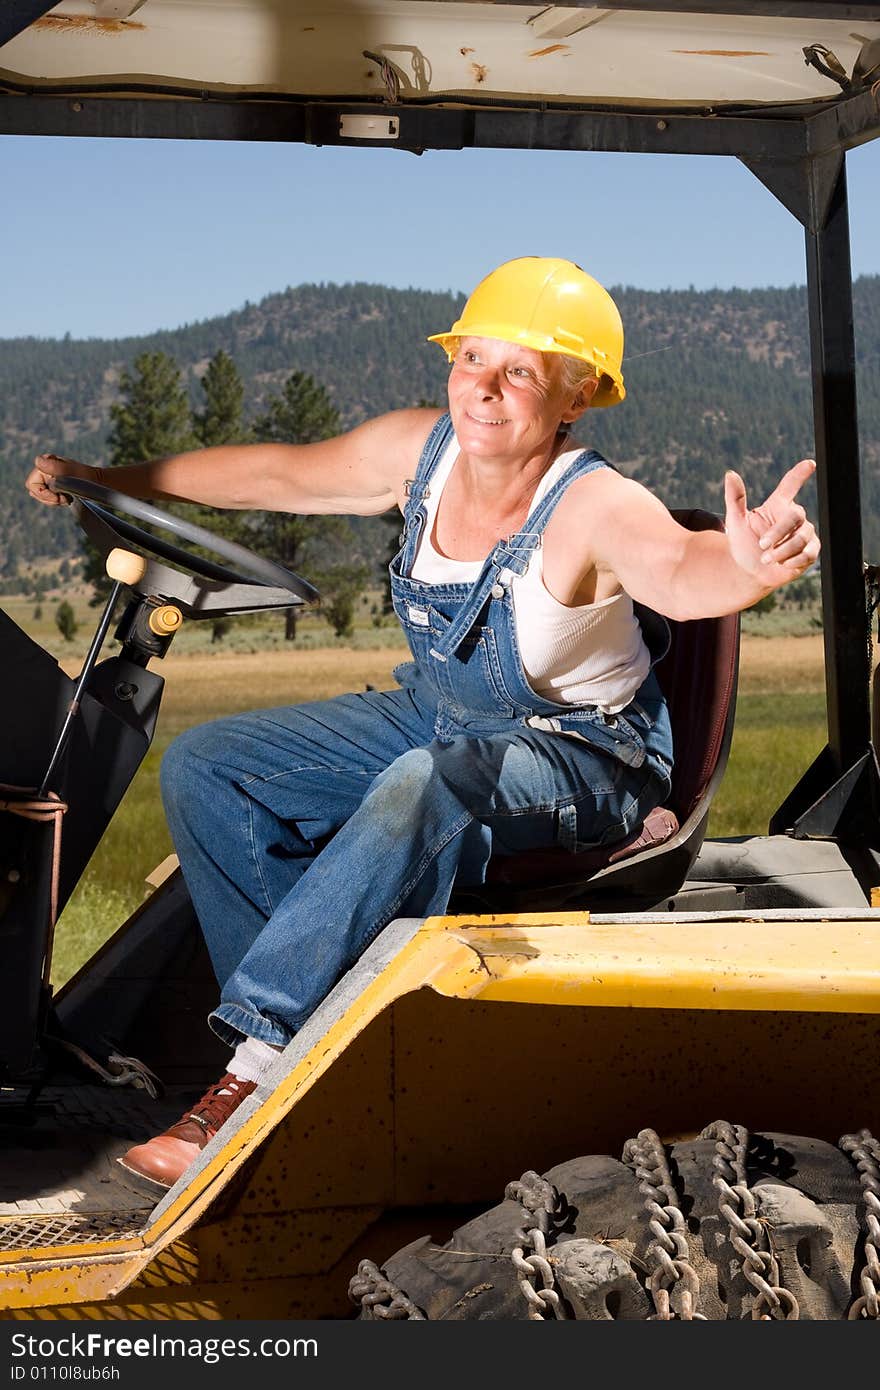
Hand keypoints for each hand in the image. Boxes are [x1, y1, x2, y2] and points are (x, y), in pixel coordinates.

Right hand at [25, 453, 91, 506]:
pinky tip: (68, 498)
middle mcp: (46, 468)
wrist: (100, 484)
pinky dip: (58, 501)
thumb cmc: (88, 478)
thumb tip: (38, 461)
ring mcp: (50, 477)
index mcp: (46, 462)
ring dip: (54, 500)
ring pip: (41, 496)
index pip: (32, 484)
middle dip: (49, 498)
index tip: (58, 496)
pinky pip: (49, 498)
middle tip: (64, 498)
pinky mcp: (56, 485)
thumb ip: (54, 466)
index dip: (43, 494)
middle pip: (35, 491)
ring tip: (68, 497)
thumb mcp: (70, 472)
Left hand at [723, 459, 820, 590]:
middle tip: (762, 545)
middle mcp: (794, 516)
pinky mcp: (811, 550)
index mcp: (777, 505)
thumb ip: (735, 498)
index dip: (800, 474)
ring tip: (766, 558)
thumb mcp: (735, 522)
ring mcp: (805, 533)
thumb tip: (730, 474)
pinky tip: (781, 564)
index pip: (790, 485)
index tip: (810, 464)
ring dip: (781, 550)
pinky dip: (792, 560)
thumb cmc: (744, 544)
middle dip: (777, 532)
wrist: (750, 573)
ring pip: (801, 537)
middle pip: (794, 516)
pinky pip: (808, 552)